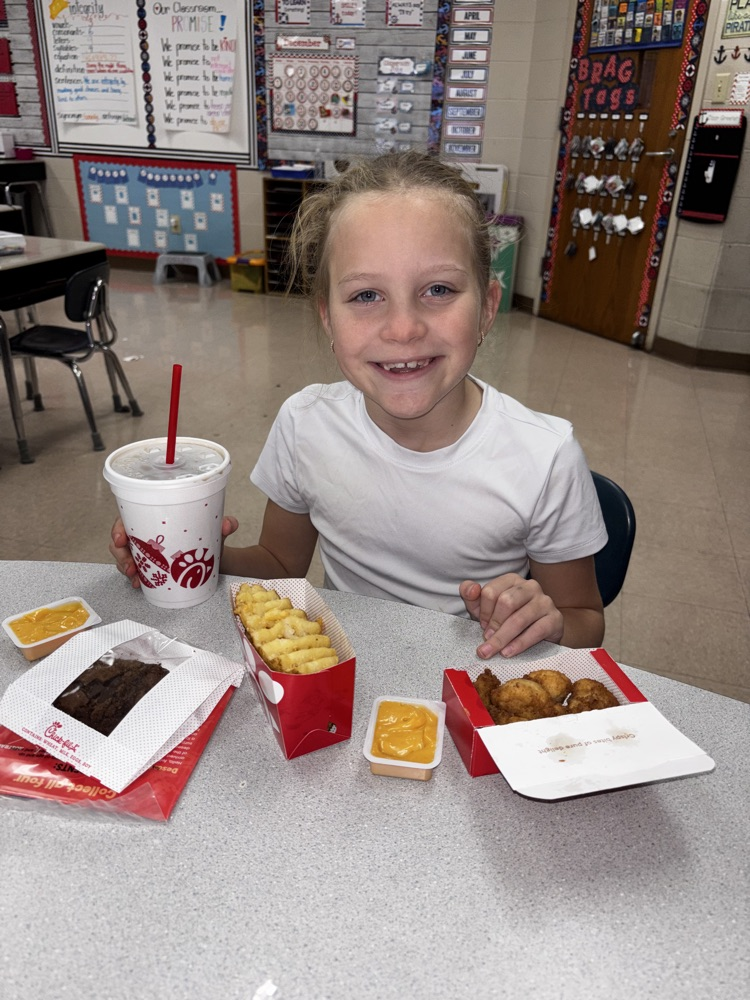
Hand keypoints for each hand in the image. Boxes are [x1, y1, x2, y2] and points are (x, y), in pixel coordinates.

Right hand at [109, 515, 238, 588]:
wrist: (213, 560)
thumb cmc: (207, 539)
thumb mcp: (213, 532)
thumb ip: (222, 525)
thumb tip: (230, 523)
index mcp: (154, 519)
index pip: (128, 518)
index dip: (118, 527)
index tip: (120, 538)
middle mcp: (145, 533)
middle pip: (121, 540)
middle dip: (120, 553)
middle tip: (130, 565)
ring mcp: (144, 551)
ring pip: (123, 556)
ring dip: (125, 567)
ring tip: (135, 578)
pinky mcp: (148, 566)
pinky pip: (133, 570)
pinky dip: (133, 578)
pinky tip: (138, 584)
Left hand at [460, 575, 564, 658]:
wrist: (542, 631)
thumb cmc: (509, 618)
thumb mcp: (486, 608)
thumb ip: (471, 596)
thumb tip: (471, 588)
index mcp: (512, 580)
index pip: (491, 591)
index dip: (483, 611)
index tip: (482, 625)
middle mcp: (530, 586)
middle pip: (506, 602)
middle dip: (493, 624)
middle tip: (486, 639)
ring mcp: (545, 601)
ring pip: (520, 618)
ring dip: (502, 637)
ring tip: (492, 651)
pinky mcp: (555, 618)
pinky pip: (536, 631)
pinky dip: (519, 644)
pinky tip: (508, 652)